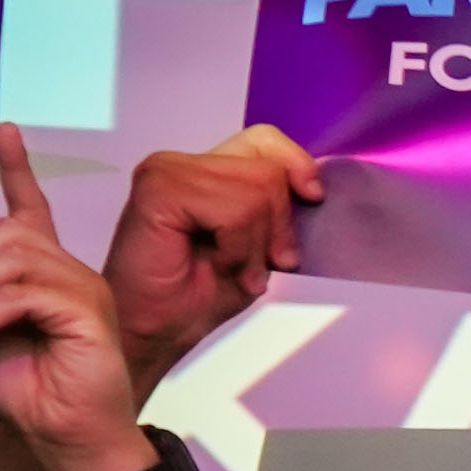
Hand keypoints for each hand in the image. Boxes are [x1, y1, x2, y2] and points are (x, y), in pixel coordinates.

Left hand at [0, 124, 161, 470]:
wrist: (70, 442)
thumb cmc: (36, 396)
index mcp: (51, 275)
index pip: (35, 211)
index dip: (19, 169)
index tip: (1, 131)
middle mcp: (73, 274)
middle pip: (11, 232)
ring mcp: (85, 292)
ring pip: (16, 258)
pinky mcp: (87, 314)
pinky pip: (24, 293)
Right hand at [98, 129, 317, 386]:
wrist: (156, 330)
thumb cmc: (196, 294)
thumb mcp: (257, 246)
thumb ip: (276, 209)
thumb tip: (314, 188)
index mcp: (204, 171)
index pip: (264, 140)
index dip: (296, 165)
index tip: (313, 198)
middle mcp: (182, 164)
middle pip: (267, 170)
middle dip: (276, 226)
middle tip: (255, 265)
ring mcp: (167, 171)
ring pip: (256, 191)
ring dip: (253, 245)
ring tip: (230, 268)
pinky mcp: (159, 188)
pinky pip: (234, 210)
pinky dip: (237, 248)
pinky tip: (215, 265)